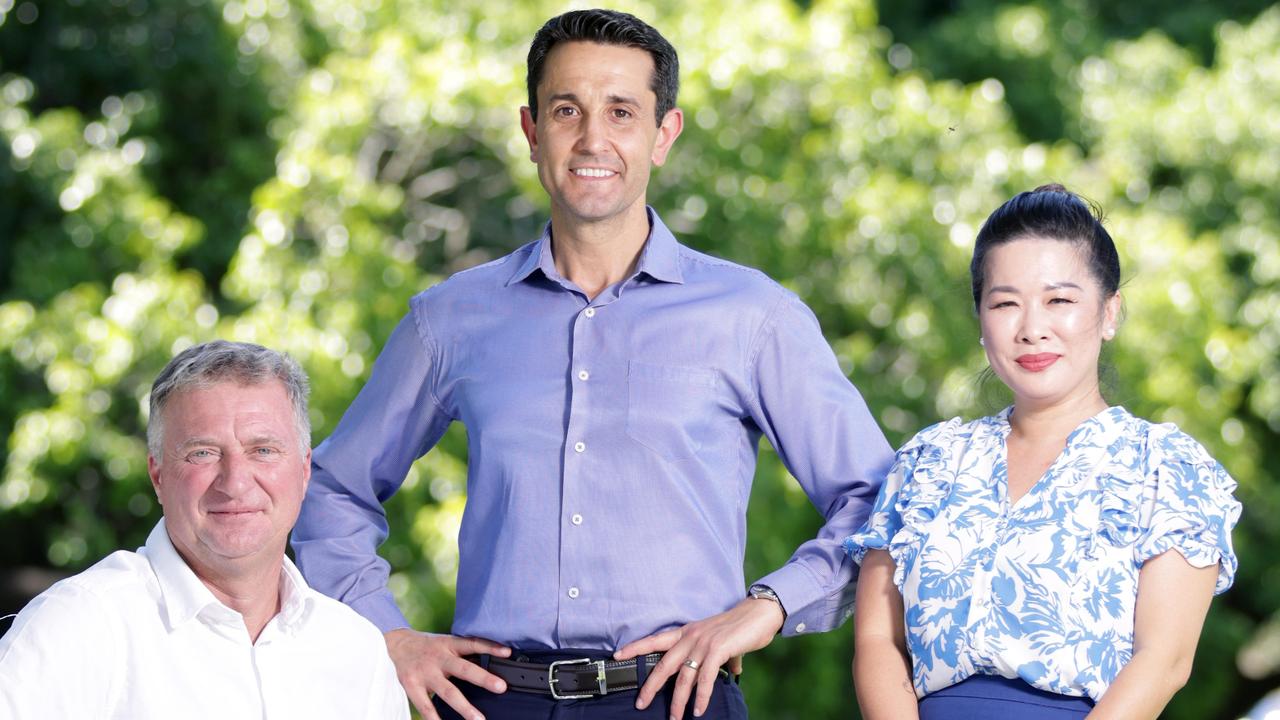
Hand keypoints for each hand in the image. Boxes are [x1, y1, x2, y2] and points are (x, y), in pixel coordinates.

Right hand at [384, 628, 510, 719]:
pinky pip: (426, 706)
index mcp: (449, 645)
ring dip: (464, 707)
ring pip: (448, 692)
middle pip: (464, 669)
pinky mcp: (412, 685)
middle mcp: (439, 658)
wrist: (395, 644)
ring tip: (478, 719)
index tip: (507, 652)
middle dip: (483, 678)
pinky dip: (435, 718)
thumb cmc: (427, 647)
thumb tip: (489, 662)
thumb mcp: (445, 643)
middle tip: (501, 687)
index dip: (490, 647)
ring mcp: (425, 673)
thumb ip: (462, 653)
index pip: (473, 643)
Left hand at [614, 597, 784, 717]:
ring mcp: (703, 643)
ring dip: (678, 701)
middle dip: (651, 686)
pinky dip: (701, 697)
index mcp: (687, 632)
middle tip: (641, 703)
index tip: (618, 655)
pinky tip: (698, 709)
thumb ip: (720, 657)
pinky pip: (704, 679)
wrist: (758, 614)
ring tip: (675, 717)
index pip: (655, 639)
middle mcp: (690, 636)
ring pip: (683, 678)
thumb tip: (729, 671)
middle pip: (663, 665)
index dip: (635, 647)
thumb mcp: (720, 640)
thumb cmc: (740, 627)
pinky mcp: (717, 651)